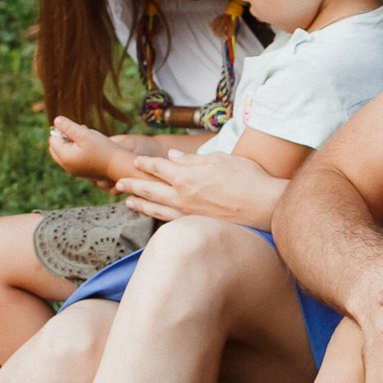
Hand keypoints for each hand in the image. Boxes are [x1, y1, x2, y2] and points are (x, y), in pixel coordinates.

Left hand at [48, 116, 133, 184]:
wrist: (118, 165)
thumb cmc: (102, 148)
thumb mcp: (84, 134)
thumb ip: (68, 127)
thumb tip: (55, 120)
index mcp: (65, 157)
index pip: (53, 139)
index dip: (62, 130)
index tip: (78, 129)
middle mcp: (66, 166)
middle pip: (55, 148)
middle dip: (64, 138)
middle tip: (80, 133)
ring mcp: (73, 171)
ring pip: (64, 153)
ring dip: (71, 144)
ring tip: (87, 139)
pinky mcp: (81, 172)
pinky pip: (72, 159)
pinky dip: (76, 152)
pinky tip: (90, 148)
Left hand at [115, 149, 281, 224]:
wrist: (264, 206)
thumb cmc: (247, 178)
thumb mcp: (220, 160)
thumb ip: (193, 160)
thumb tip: (172, 157)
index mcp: (187, 175)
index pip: (158, 167)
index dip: (145, 164)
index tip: (135, 162)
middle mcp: (182, 195)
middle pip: (150, 189)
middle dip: (133, 185)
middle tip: (118, 184)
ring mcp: (188, 213)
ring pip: (156, 208)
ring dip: (140, 205)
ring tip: (127, 203)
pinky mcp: (196, 225)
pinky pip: (170, 221)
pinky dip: (157, 218)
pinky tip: (153, 218)